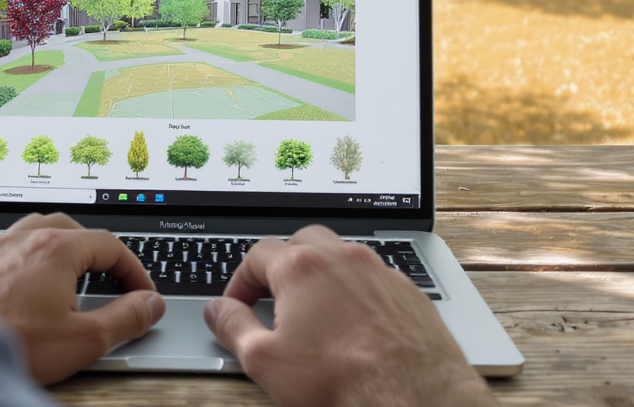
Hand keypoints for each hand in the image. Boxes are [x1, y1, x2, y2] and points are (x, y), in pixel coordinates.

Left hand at [0, 213, 165, 384]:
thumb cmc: (10, 343)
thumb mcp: (83, 339)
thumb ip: (125, 319)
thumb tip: (150, 305)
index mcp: (56, 248)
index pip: (110, 245)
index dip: (134, 270)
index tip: (144, 295)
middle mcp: (24, 239)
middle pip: (74, 229)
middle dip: (99, 252)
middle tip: (113, 279)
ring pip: (38, 232)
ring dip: (63, 248)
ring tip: (73, 275)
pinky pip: (11, 248)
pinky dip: (31, 258)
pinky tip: (30, 285)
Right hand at [204, 225, 497, 406]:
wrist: (415, 397)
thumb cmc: (344, 379)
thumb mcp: (266, 361)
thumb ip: (233, 327)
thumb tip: (218, 311)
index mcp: (302, 267)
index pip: (256, 255)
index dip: (239, 281)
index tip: (237, 305)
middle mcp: (342, 258)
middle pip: (301, 242)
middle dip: (282, 265)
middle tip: (273, 298)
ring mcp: (379, 271)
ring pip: (341, 257)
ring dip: (322, 276)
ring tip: (314, 314)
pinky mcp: (407, 291)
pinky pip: (374, 279)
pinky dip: (357, 293)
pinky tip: (354, 326)